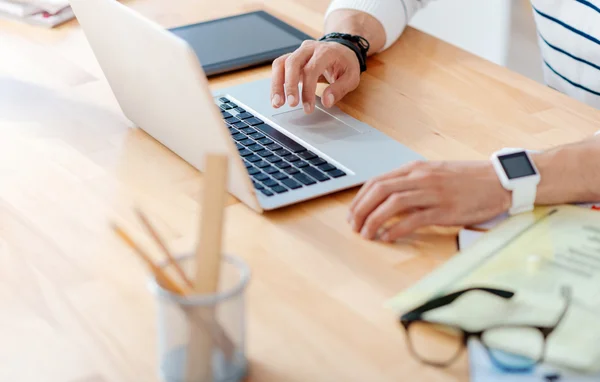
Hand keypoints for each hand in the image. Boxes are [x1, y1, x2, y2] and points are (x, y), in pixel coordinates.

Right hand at [271, 40, 360, 113]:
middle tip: (291, 104)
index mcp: (325, 51)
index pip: (311, 69)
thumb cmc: (345, 63)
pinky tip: (276, 98)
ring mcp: (298, 52)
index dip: (308, 89)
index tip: (308, 107)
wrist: (341, 48)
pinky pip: (279, 68)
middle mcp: (309, 49)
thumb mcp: (352, 76)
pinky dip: (276, 84)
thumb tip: (326, 102)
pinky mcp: (291, 58)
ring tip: (277, 103)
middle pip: (292, 63)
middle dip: (289, 85)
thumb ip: (340, 89)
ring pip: (280, 63)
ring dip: (276, 85)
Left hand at [348, 161, 511, 240]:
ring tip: (366, 234)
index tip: (352, 214)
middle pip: (379, 190)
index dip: (359, 199)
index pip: (377, 181)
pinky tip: (388, 238)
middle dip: (361, 210)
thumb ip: (411, 183)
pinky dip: (396, 229)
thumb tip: (387, 199)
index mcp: (416, 168)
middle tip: (354, 226)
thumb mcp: (434, 174)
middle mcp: (421, 177)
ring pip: (392, 203)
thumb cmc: (466, 180)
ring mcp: (433, 192)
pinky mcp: (445, 209)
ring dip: (374, 220)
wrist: (499, 181)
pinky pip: (414, 219)